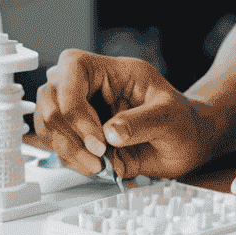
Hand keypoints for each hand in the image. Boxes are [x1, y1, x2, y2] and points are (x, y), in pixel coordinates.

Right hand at [31, 49, 213, 179]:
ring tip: (97, 164)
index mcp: (115, 71)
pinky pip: (56, 143)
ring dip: (66, 148)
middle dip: (68, 131)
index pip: (74, 68)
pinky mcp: (80, 134)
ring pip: (47, 121)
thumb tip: (110, 132)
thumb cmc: (184, 121)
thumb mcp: (171, 118)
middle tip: (97, 156)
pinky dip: (69, 159)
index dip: (76, 105)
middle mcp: (94, 87)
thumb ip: (142, 122)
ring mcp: (84, 110)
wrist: (188, 143)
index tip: (99, 139)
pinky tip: (95, 166)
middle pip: (51, 94)